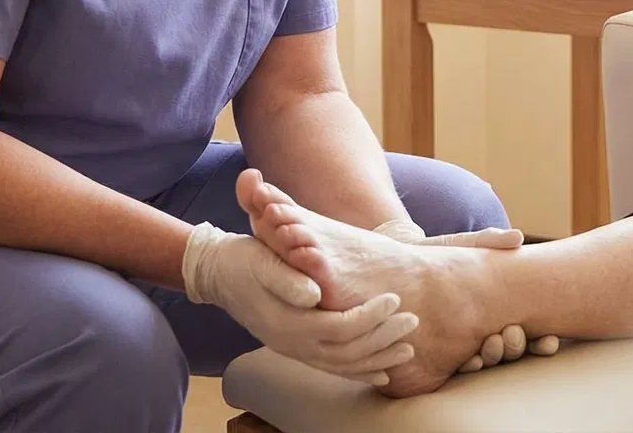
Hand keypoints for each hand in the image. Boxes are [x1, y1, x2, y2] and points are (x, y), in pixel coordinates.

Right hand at [184, 222, 416, 385]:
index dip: (370, 317)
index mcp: (288, 322)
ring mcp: (294, 350)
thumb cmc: (246, 260)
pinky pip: (332, 368)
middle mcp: (292, 343)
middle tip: (413, 321)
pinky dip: (359, 371)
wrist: (220, 275)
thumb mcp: (263, 261)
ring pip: (342, 366)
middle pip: (347, 352)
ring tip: (408, 350)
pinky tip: (382, 370)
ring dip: (378, 359)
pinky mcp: (296, 348)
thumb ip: (288, 279)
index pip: (339, 328)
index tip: (394, 298)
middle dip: (383, 339)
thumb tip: (315, 294)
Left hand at [373, 220, 561, 367]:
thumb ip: (488, 241)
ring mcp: (460, 346)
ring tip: (491, 346)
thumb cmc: (436, 256)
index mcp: (499, 313)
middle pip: (510, 352)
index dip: (542, 343)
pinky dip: (465, 366)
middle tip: (512, 335)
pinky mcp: (435, 354)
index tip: (549, 341)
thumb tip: (519, 236)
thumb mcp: (462, 246)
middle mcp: (483, 334)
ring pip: (486, 363)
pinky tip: (469, 360)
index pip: (530, 335)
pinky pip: (455, 369)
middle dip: (516, 348)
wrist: (392, 267)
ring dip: (494, 358)